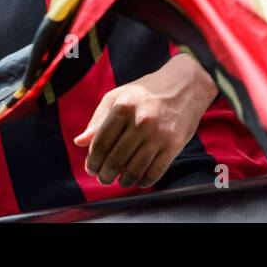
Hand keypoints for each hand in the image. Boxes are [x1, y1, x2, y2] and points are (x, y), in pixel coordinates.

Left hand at [74, 53, 215, 187]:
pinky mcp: (174, 144)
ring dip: (123, 180)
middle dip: (105, 174)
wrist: (186, 84)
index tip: (91, 168)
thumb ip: (98, 120)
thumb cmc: (147, 92)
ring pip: (134, 169)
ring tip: (120, 180)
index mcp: (123, 107)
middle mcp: (140, 121)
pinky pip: (155, 172)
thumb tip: (80, 142)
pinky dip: (144, 181)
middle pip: (115, 159)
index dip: (92, 160)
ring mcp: (159, 134)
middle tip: (103, 178)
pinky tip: (139, 180)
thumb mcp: (118, 96)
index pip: (100, 143)